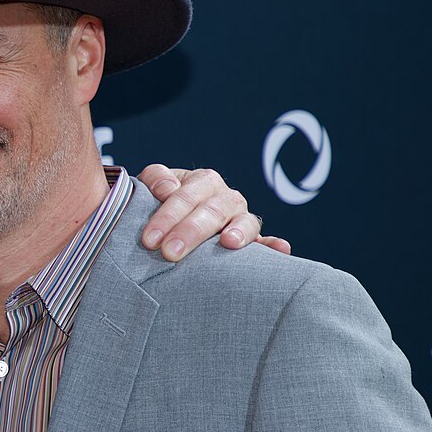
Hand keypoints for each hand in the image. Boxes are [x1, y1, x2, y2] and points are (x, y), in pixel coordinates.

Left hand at [135, 165, 291, 260]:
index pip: (186, 196)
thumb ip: (155, 178)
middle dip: (190, 231)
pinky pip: (265, 241)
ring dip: (238, 232)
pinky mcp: (252, 239)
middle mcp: (226, 197)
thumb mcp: (151, 185)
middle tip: (170, 252)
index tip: (150, 239)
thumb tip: (168, 188)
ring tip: (229, 243)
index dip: (167, 216)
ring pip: (243, 221)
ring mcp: (241, 218)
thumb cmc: (159, 203)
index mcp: (202, 181)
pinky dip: (273, 245)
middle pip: (212, 211)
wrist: (172, 221)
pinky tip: (281, 249)